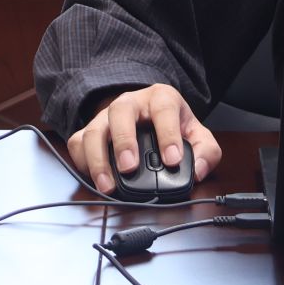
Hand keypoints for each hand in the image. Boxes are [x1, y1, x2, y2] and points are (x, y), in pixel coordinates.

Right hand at [67, 84, 220, 193]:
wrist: (147, 115)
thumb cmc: (171, 125)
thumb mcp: (196, 134)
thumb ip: (205, 151)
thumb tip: (198, 171)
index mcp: (161, 99)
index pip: (164, 110)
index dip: (168, 134)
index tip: (172, 159)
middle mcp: (130, 103)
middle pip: (121, 112)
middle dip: (124, 141)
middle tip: (130, 167)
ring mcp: (106, 117)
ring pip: (94, 130)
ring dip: (98, 159)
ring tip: (108, 185)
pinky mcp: (89, 131)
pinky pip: (78, 143)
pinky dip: (82, 162)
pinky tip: (93, 179)